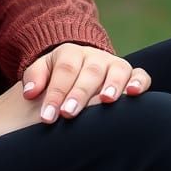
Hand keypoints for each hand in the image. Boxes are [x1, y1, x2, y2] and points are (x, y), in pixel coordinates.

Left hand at [21, 43, 151, 123]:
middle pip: (88, 72)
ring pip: (116, 70)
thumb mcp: (42, 72)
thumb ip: (34, 78)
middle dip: (78, 94)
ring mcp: (114, 64)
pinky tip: (133, 94)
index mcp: (69, 53)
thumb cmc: (57, 77)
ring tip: (105, 101)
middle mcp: (94, 56)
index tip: (47, 117)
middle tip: (68, 114)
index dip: (55, 94)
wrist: (79, 67)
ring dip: (112, 85)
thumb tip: (30, 93)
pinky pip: (141, 75)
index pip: (63, 71)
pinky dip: (139, 82)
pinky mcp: (132, 73)